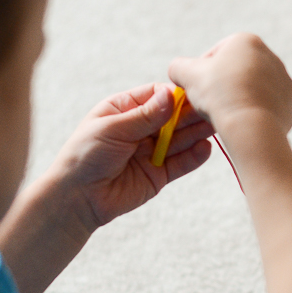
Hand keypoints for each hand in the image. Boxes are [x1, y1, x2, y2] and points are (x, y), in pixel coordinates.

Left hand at [49, 82, 214, 231]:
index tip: (191, 94)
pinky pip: (181, 163)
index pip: (156, 95)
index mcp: (124, 109)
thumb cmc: (84, 156)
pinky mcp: (159, 174)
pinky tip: (206, 148)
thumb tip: (171, 95)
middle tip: (211, 109)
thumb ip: (145, 115)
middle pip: (173, 116)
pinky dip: (195, 156)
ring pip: (180, 139)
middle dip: (191, 113)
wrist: (76, 198)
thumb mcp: (113, 129)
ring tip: (215, 125)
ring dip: (197, 132)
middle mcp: (141, 128)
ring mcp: (151, 151)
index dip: (174, 95)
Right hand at [168, 33, 291, 138]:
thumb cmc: (219, 94)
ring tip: (223, 114)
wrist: (251, 125)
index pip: (215, 54)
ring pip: (250, 89)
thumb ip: (178, 66)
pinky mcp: (288, 103)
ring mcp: (282, 80)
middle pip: (235, 72)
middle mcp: (270, 56)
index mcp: (247, 41)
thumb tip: (178, 70)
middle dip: (220, 86)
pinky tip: (240, 122)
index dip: (200, 72)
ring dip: (236, 99)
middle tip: (207, 103)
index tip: (194, 89)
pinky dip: (251, 113)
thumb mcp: (186, 74)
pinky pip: (263, 106)